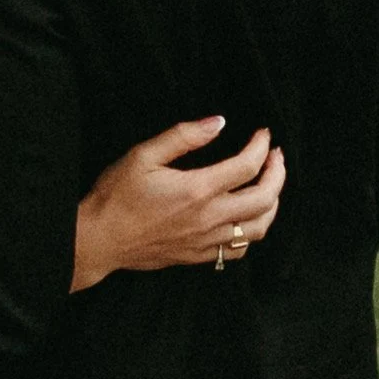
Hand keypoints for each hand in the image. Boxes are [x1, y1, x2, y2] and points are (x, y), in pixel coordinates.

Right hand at [73, 117, 284, 291]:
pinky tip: (246, 219)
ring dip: (272, 204)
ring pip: (259, 227)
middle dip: (277, 173)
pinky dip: (252, 232)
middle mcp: (210, 217)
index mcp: (198, 189)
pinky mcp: (200, 255)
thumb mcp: (142, 155)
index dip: (261, 147)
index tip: (263, 134)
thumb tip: (218, 123)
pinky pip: (239, 249)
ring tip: (270, 186)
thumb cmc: (116, 195)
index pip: (247, 166)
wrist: (101, 238)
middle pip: (264, 198)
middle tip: (276, 156)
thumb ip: (182, 137)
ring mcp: (207, 240)